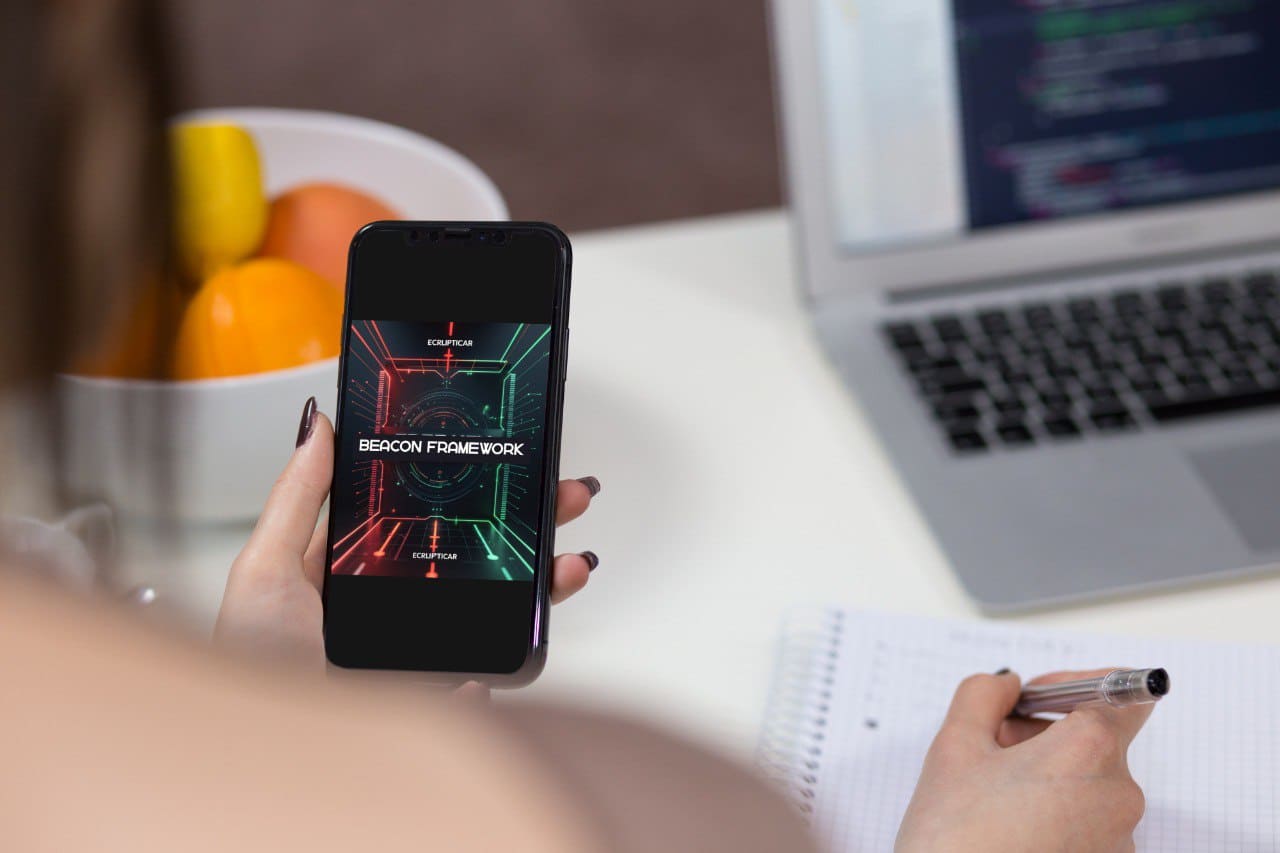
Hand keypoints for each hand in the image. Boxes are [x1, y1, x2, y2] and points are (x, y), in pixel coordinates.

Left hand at [214, 397, 600, 672]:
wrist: (265, 754)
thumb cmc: (249, 664)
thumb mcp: (264, 569)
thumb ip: (296, 497)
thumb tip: (318, 424)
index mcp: (353, 569)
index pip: (425, 515)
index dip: (469, 487)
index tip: (506, 458)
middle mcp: (391, 606)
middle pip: (474, 555)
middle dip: (528, 524)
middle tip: (564, 498)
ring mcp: (416, 652)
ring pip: (494, 610)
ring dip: (541, 587)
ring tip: (568, 568)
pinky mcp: (433, 699)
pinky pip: (483, 676)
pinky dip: (507, 662)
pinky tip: (510, 644)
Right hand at [896, 668, 1152, 852]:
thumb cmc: (955, 838)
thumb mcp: (954, 746)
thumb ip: (983, 696)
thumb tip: (1006, 685)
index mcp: (1090, 751)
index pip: (1121, 693)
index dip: (1074, 685)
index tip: (1033, 697)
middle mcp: (1119, 796)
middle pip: (1095, 742)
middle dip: (1042, 735)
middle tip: (990, 747)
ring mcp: (1118, 843)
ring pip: (1087, 786)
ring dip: (1045, 777)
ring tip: (991, 797)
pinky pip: (1086, 827)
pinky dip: (1053, 816)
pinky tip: (1006, 829)